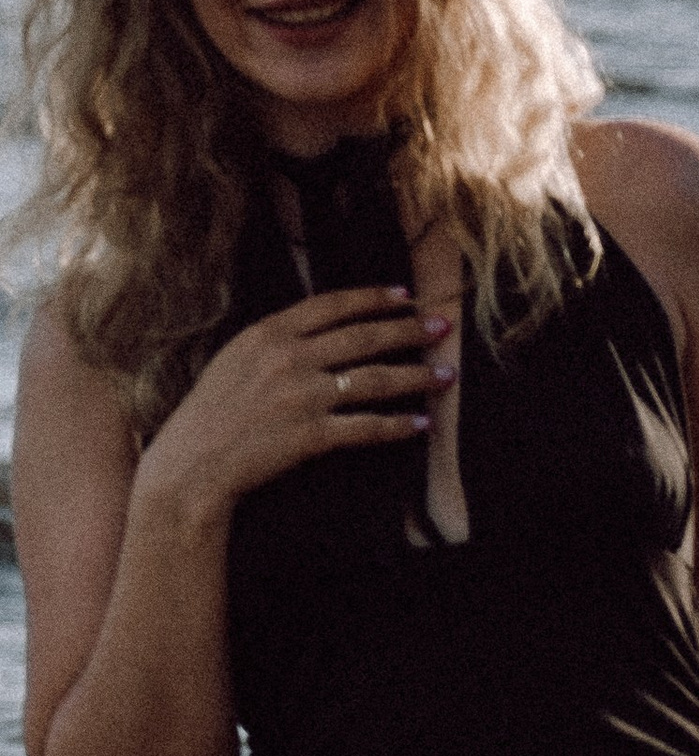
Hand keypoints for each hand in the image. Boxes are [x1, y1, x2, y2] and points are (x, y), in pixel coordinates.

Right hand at [132, 286, 448, 525]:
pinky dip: (398, 426)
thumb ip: (275, 341)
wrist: (194, 460)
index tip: (403, 295)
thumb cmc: (212, 412)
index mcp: (269, 332)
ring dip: (416, 376)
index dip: (372, 298)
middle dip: (408, 330)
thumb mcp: (236, 357)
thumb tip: (313, 332)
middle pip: (363, 337)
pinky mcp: (312, 435)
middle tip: (441, 327)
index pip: (332, 305)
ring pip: (374, 380)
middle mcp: (289, 358)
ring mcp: (303, 396)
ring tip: (446, 374)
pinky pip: (367, 428)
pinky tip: (422, 423)